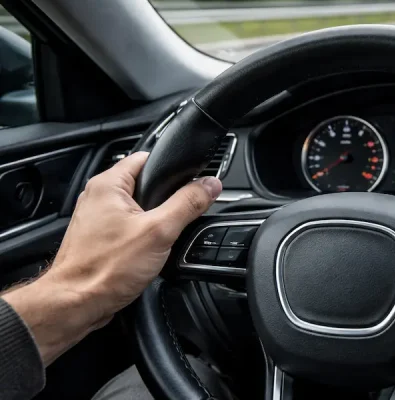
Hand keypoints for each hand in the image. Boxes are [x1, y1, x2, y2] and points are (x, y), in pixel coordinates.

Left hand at [2, 152, 221, 363]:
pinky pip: (129, 227)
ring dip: (155, 220)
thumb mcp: (159, 231)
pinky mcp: (100, 239)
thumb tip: (210, 185)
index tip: (191, 180)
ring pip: (138, 208)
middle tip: (178, 216)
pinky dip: (143, 235)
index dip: (172, 168)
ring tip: (162, 236)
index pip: (147, 158)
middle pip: (145, 184)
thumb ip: (188, 204)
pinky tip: (150, 251)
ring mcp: (97, 219)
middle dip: (166, 199)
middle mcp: (98, 197)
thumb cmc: (104, 269)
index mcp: (108, 185)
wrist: (76, 304)